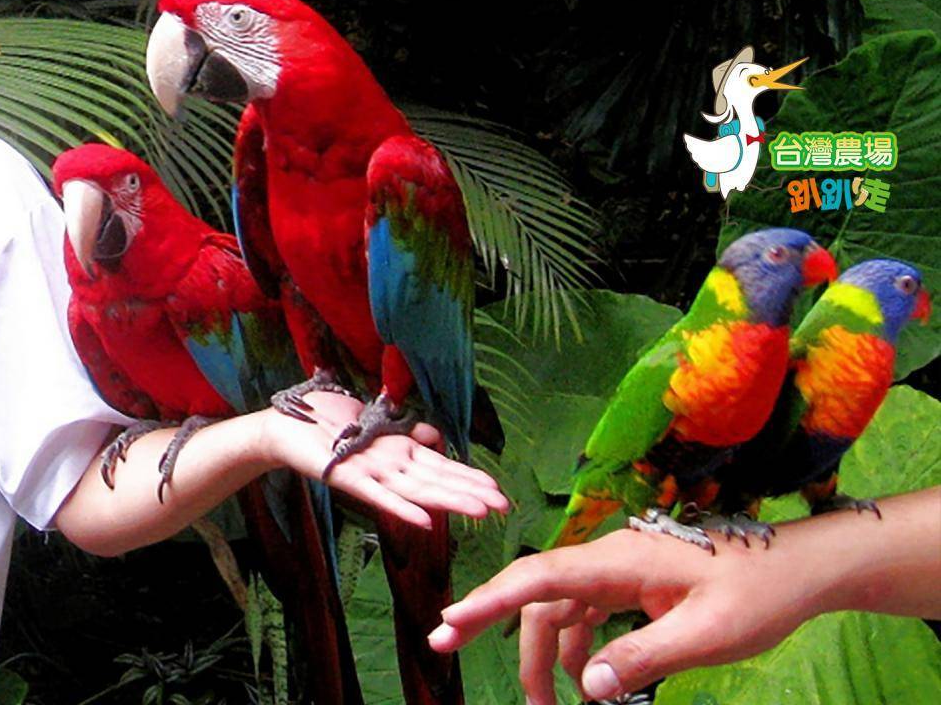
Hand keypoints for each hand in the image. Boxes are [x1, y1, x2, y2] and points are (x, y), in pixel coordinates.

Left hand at [259, 392, 508, 527]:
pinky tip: (424, 522)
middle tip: (505, 508)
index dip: (470, 478)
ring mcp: (371, 473)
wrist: (284, 425)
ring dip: (448, 502)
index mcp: (398, 451)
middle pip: (437, 481)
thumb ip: (404, 431)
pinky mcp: (346, 476)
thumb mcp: (374, 420)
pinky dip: (400, 508)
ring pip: (416, 489)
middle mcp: (390, 466)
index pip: (442, 467)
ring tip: (480, 512)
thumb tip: (435, 435)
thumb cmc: (328, 421)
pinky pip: (377, 495)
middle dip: (471, 494)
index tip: (500, 491)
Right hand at [427, 526, 818, 702]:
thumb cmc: (758, 594)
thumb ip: (644, 657)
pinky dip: (575, 649)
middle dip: (492, 621)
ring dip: (543, 654)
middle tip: (447, 650)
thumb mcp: (706, 634)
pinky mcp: (632, 586)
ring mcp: (618, 573)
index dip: (489, 600)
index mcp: (618, 562)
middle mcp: (607, 561)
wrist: (798, 568)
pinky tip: (584, 684)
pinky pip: (585, 615)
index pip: (538, 577)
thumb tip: (588, 686)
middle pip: (536, 594)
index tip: (449, 623)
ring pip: (558, 609)